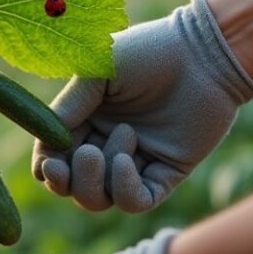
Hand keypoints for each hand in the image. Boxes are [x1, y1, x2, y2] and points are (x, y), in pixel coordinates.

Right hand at [33, 0, 252, 212]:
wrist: (205, 53)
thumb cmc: (149, 51)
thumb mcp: (97, 71)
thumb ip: (68, 106)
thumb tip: (47, 144)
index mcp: (85, 120)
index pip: (53, 158)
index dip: (47, 168)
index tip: (49, 163)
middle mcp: (106, 144)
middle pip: (72, 187)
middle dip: (69, 181)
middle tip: (86, 153)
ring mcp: (136, 161)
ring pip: (100, 199)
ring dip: (99, 178)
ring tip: (124, 134)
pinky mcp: (165, 173)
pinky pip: (135, 202)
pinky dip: (124, 189)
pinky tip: (128, 158)